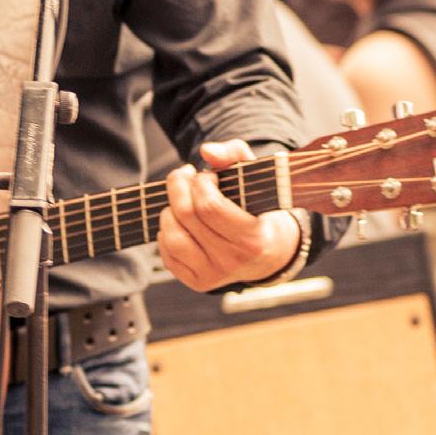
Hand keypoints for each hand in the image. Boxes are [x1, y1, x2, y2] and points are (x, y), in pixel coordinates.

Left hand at [158, 139, 300, 291]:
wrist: (269, 254)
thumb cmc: (258, 210)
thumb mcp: (257, 177)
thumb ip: (235, 155)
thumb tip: (207, 151)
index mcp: (252, 238)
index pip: (209, 206)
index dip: (201, 182)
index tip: (208, 176)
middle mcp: (232, 261)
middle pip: (186, 215)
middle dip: (179, 187)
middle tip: (185, 177)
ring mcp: (213, 275)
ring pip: (172, 236)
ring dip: (169, 210)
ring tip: (180, 202)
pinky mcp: (198, 282)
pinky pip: (167, 255)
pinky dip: (166, 234)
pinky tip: (180, 224)